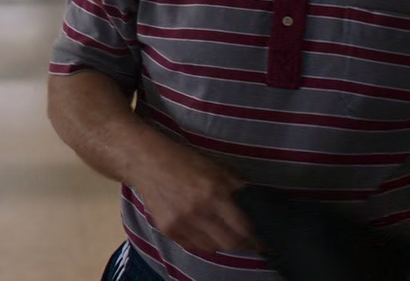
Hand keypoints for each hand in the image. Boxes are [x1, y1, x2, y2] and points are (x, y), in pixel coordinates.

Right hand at [128, 150, 257, 253]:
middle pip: (230, 243)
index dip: (255, 237)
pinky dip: (203, 242)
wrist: (147, 163)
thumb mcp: (217, 168)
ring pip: (212, 248)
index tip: (262, 240)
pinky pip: (193, 246)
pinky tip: (203, 230)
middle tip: (246, 241)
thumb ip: (239, 188)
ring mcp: (181, 223)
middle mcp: (198, 212)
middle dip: (242, 244)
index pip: (243, 228)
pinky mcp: (168, 230)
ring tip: (223, 233)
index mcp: (214, 193)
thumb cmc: (185, 162)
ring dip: (222, 243)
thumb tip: (259, 208)